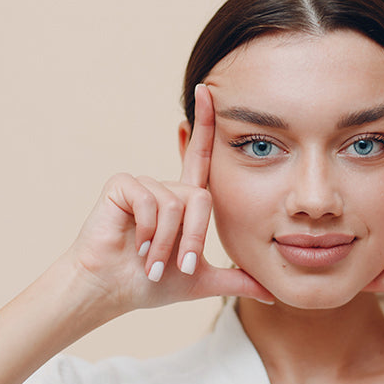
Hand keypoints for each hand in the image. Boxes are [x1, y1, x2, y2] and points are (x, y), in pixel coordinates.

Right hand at [63, 84, 273, 313]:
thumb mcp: (200, 281)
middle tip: (178, 267)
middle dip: (194, 240)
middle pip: (202, 198)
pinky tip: (135, 245)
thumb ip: (237, 281)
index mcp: (184, 202)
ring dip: (168, 243)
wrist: (111, 292)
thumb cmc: (148, 285)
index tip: (208, 90)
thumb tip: (272, 293)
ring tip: (150, 261)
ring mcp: (143, 183)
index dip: (205, 125)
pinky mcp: (123, 185)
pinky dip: (149, 230)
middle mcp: (166, 187)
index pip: (201, 157)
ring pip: (178, 203)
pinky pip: (152, 201)